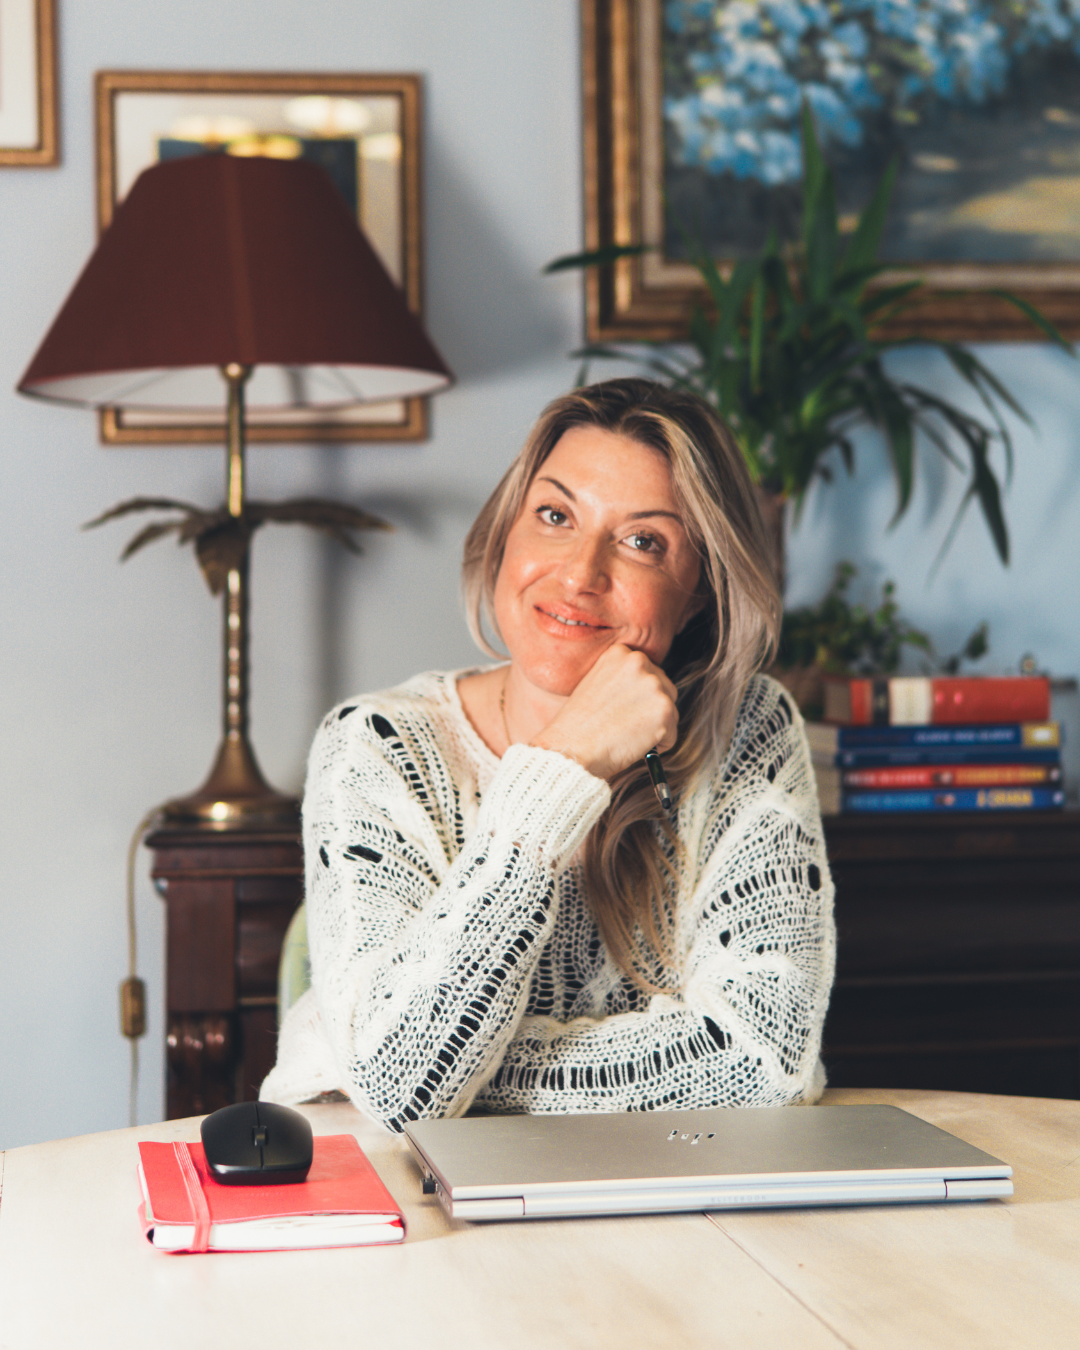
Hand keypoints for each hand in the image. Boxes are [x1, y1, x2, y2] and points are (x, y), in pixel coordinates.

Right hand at [529, 644, 677, 779]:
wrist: (571, 749)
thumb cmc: (576, 726)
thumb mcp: (594, 685)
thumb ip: (621, 680)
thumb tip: (643, 692)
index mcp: (620, 653)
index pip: (646, 672)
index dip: (637, 696)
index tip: (625, 709)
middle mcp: (639, 662)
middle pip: (664, 688)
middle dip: (651, 709)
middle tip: (628, 726)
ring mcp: (654, 685)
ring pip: (670, 711)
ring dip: (656, 727)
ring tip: (627, 735)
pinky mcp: (665, 710)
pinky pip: (672, 734)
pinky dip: (659, 745)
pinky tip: (634, 745)